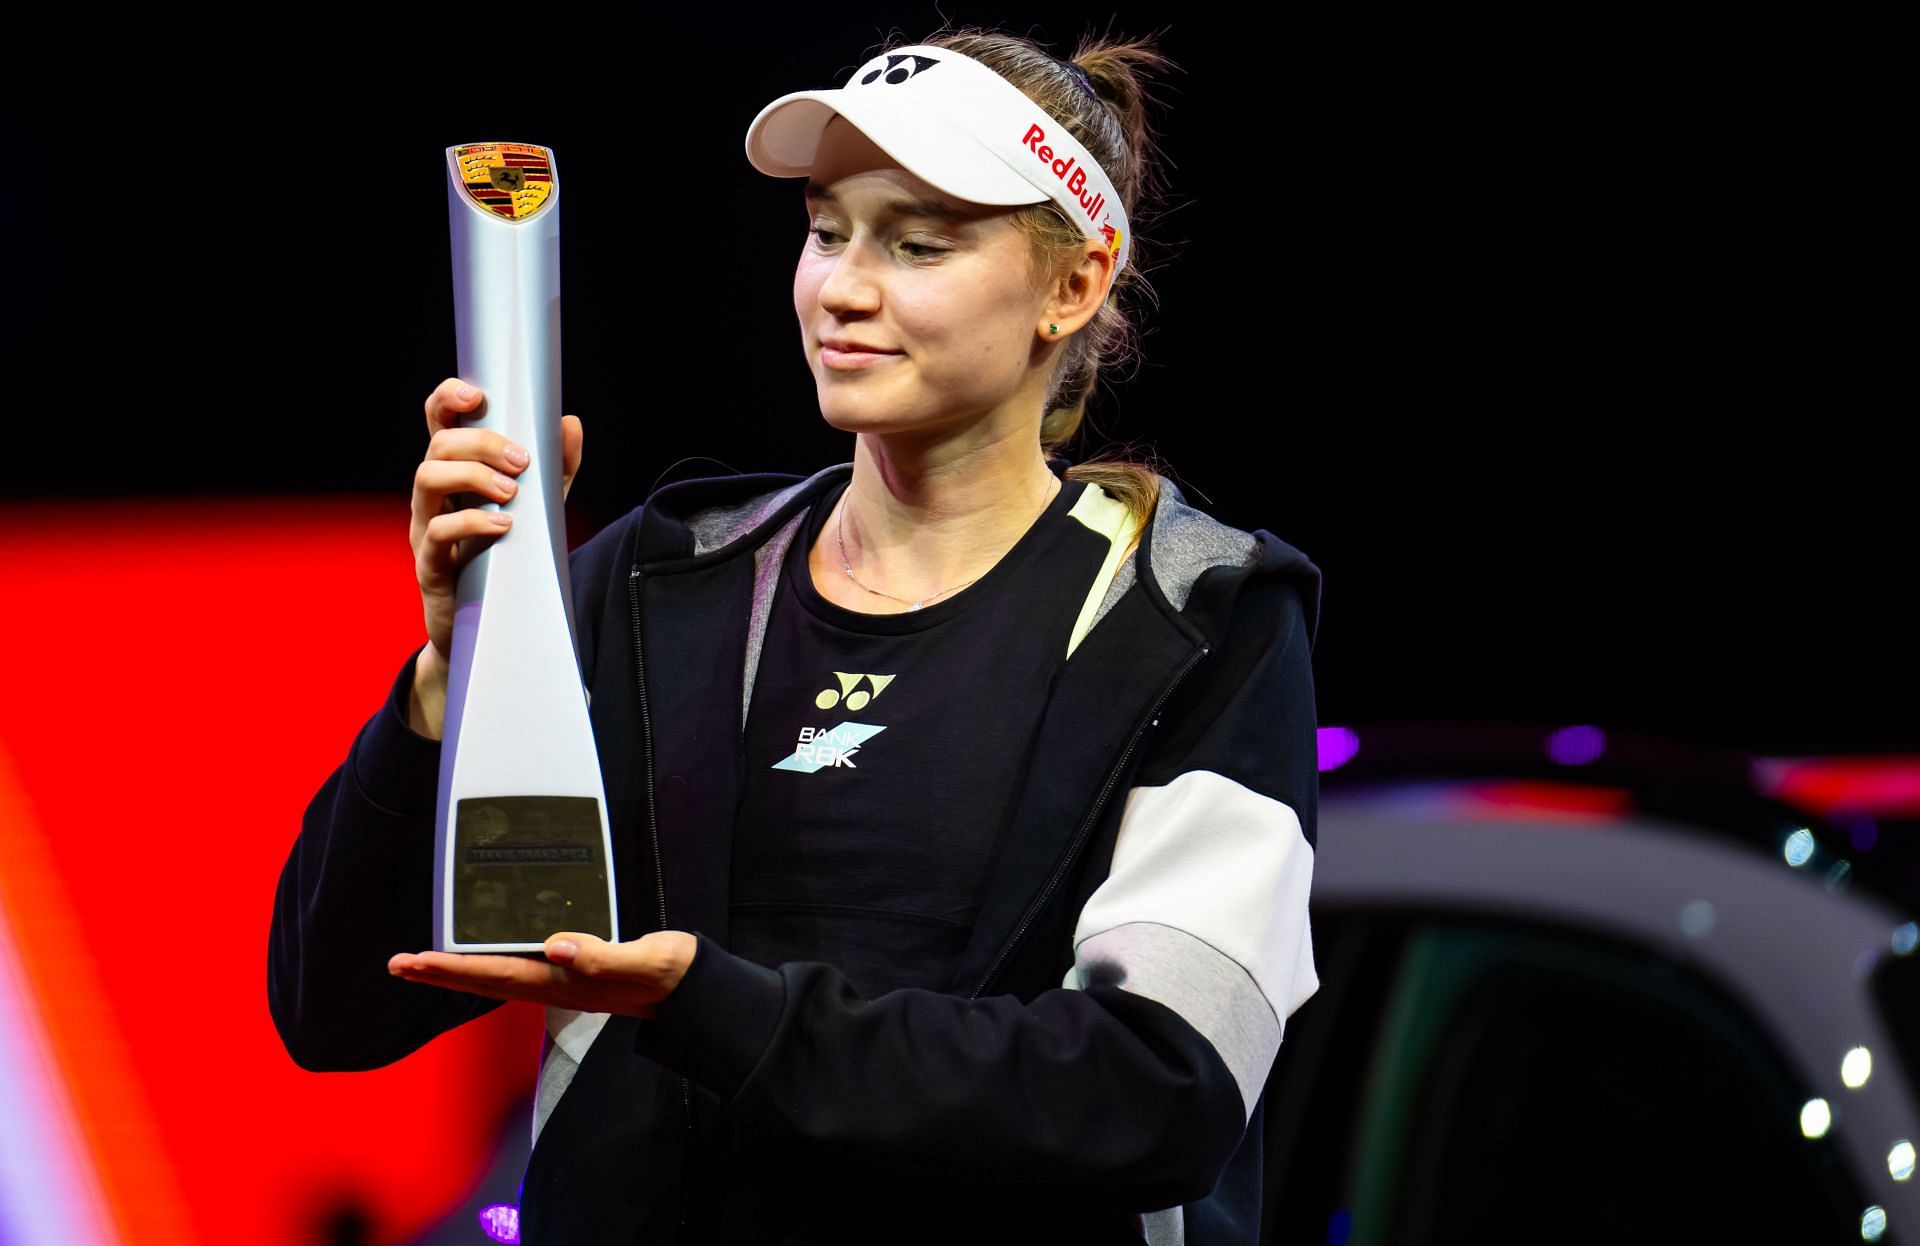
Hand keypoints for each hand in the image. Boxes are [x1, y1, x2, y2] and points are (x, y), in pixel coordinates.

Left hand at [387, 930, 696, 1017]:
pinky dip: (487, 964)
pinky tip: (480, 956)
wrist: (692, 990)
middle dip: (440, 974)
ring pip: (496, 979)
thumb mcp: (646, 959)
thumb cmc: (672, 973)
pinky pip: (517, 970)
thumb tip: (553, 946)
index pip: (498, 974)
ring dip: (457, 972)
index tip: (416, 961)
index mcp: (566, 981)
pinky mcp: (571, 974)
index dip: (454, 967)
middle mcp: (556, 985)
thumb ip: (602, 954)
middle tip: (398, 964)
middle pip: (485, 982)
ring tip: (423, 964)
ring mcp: (562, 983)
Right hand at [407, 378, 583, 736]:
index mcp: (456, 473)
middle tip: (522, 461)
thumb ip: (556, 468)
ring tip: (512, 493)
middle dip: (481, 443)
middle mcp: (434, 495)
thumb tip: (569, 422)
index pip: (438, 422)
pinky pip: (438, 533)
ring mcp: (427, 528)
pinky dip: (471, 523)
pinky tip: (504, 525)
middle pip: (438, 445)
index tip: (477, 395)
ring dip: (472, 476)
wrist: (490, 630)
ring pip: (427, 479)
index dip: (448, 399)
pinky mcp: (431, 564)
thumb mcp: (541, 509)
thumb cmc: (509, 558)